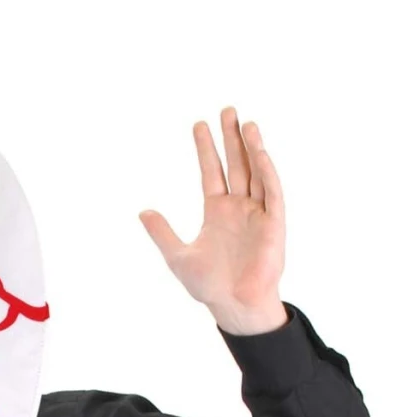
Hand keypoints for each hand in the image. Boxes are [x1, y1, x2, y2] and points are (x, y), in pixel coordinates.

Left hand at [138, 106, 287, 334]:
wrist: (234, 306)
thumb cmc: (210, 287)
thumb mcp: (178, 257)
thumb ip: (162, 233)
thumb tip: (142, 212)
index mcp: (217, 212)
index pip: (211, 172)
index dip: (206, 149)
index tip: (199, 124)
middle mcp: (239, 208)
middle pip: (236, 164)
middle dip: (231, 138)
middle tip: (227, 110)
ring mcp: (257, 213)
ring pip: (255, 172)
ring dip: (251, 147)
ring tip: (245, 122)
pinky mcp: (274, 223)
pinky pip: (272, 192)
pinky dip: (267, 171)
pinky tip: (259, 152)